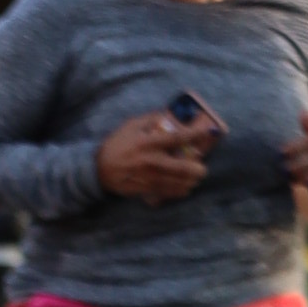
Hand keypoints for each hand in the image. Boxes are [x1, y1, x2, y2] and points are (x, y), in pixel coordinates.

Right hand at [95, 106, 219, 204]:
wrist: (99, 170)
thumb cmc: (116, 145)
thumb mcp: (130, 126)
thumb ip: (151, 119)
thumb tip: (169, 114)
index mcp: (148, 143)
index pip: (177, 138)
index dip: (195, 134)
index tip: (208, 131)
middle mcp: (151, 161)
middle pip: (183, 168)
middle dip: (197, 169)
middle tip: (202, 168)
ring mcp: (150, 177)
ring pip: (179, 183)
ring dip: (190, 181)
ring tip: (194, 178)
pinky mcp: (146, 189)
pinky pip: (168, 192)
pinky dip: (179, 191)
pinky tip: (184, 188)